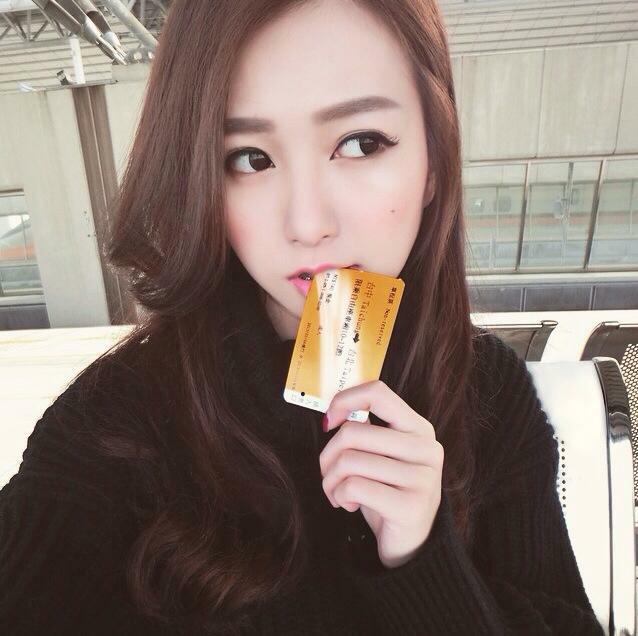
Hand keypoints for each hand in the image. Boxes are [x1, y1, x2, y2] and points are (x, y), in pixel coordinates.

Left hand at [319, 380, 443, 568]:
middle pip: (352, 432)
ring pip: (349, 461)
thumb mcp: (383, 455)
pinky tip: (349, 505)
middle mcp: (426, 448)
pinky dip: (339, 496)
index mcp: (419, 428)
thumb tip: (335, 410)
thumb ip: (368, 429)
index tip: (330, 421)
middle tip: (328, 473)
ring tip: (337, 492)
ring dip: (330, 480)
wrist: (411, 544)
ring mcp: (422, 478)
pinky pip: (353, 487)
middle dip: (327, 455)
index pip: (378, 393)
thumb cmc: (388, 491)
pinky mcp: (410, 506)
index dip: (345, 400)